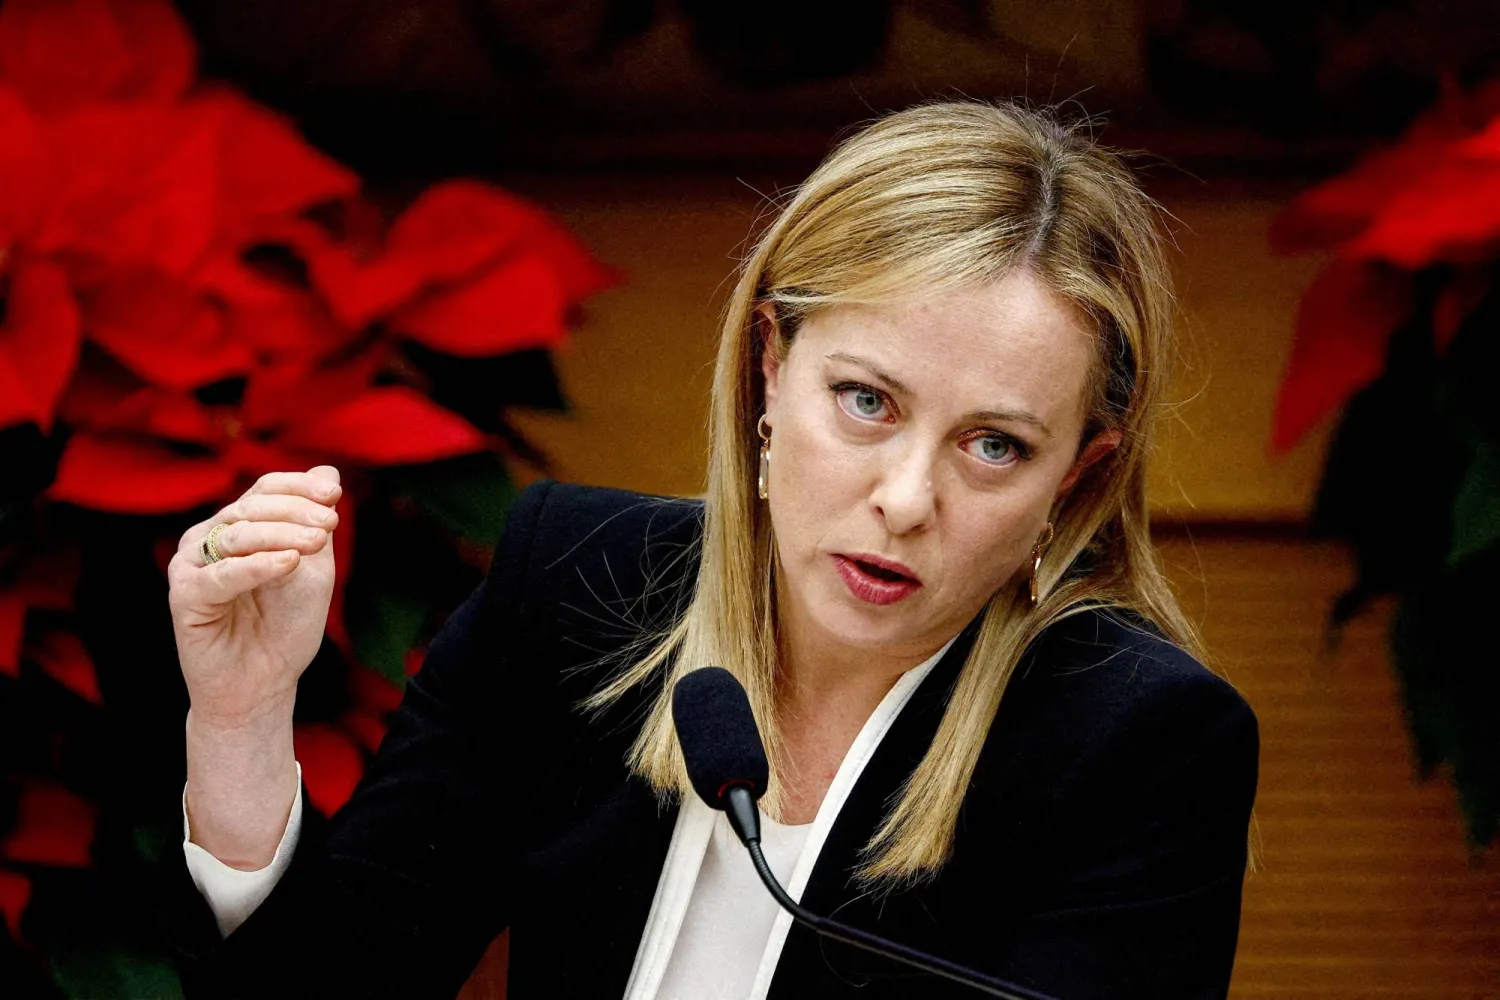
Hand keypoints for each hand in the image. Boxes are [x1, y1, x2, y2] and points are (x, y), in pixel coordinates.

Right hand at [169, 466, 341, 729]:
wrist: (263, 683)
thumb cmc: (285, 627)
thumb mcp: (312, 569)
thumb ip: (316, 523)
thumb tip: (327, 470)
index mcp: (238, 526)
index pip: (266, 490)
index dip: (300, 488)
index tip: (334, 497)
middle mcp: (209, 538)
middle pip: (252, 507)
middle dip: (296, 511)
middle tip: (330, 525)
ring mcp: (191, 565)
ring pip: (237, 534)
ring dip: (282, 534)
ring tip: (317, 543)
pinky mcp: (184, 596)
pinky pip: (222, 574)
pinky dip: (257, 565)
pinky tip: (289, 562)